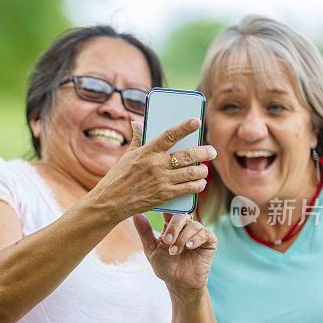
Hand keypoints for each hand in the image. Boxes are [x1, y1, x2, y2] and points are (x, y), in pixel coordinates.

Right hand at [88, 119, 216, 221]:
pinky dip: (197, 186)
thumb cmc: (117, 177)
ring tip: (205, 169)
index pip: (169, 135)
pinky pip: (187, 189)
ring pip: (191, 173)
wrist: (111, 202)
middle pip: (187, 156)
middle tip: (212, 151)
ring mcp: (161, 181)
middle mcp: (156, 165)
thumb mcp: (127, 155)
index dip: (185, 127)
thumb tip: (137, 123)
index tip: (197, 121)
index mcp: (147, 151)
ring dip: (202, 171)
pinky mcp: (164, 195)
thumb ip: (137, 138)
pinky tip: (200, 183)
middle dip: (204, 152)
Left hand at [132, 212, 216, 294]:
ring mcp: (198, 233)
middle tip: (167, 241)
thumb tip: (136, 215)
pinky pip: (205, 233)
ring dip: (182, 238)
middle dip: (174, 227)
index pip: (170, 209)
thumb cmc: (165, 266)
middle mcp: (185, 226)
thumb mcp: (151, 249)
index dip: (167, 206)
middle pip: (182, 215)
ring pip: (193, 225)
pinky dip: (196, 239)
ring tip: (175, 251)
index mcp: (171, 225)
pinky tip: (189, 247)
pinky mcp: (209, 241)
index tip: (159, 207)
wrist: (179, 283)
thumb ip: (145, 232)